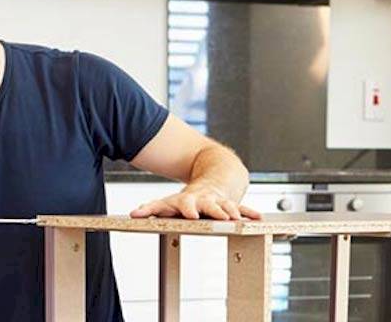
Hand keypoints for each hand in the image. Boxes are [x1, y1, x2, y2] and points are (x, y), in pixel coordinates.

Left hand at [129, 185, 260, 220]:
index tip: (188, 215)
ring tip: (236, 218)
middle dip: (210, 210)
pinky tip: (257, 219)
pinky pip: (242, 208)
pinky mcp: (232, 203)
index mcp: (187, 200)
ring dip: (230, 211)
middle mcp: (203, 199)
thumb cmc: (190, 196)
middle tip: (212, 217)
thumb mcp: (170, 201)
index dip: (183, 209)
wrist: (216, 171)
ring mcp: (218, 200)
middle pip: (206, 205)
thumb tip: (133, 214)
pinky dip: (248, 213)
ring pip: (225, 206)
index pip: (181, 203)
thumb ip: (152, 208)